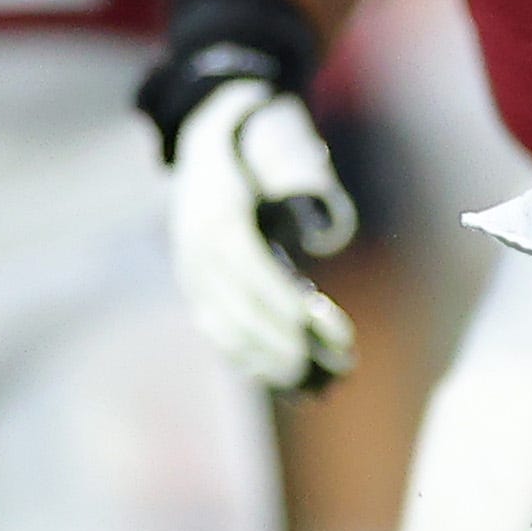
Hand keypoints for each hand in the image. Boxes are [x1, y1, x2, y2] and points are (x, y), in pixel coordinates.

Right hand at [165, 80, 358, 392]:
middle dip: (289, 346)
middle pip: (241, 311)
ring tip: (319, 384)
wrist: (200, 146)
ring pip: (229, 332)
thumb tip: (332, 235)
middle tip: (339, 369)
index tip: (328, 333)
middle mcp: (198, 251)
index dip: (288, 306)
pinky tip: (289, 382)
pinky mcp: (195, 292)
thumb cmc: (254, 149)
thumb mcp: (277, 151)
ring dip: (274, 364)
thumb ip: (305, 183)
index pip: (253, 272)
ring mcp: (192, 276)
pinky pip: (220, 335)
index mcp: (220, 217)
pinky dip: (253, 362)